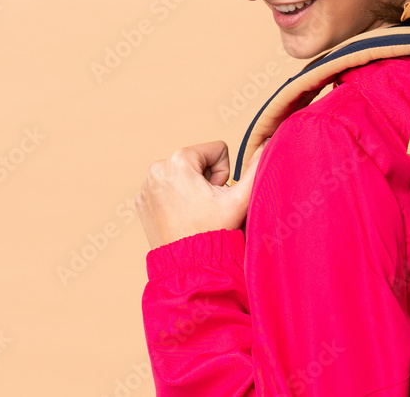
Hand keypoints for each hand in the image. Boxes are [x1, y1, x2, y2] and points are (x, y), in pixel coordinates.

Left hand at [135, 138, 268, 249]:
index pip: (217, 150)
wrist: (188, 264)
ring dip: (192, 188)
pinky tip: (181, 216)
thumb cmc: (213, 231)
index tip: (215, 194)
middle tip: (205, 205)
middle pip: (198, 160)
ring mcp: (146, 185)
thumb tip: (268, 145)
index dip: (223, 173)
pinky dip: (176, 198)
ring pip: (183, 174)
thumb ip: (256, 169)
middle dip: (206, 180)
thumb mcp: (239, 200)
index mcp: (179, 160)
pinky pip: (167, 187)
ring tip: (194, 211)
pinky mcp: (141, 199)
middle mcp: (157, 167)